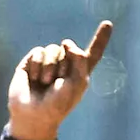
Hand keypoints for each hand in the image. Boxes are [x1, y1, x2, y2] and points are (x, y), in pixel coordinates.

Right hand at [7, 22, 112, 139]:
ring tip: (45, 83)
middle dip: (64, 66)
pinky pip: (38, 52)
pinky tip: (34, 79)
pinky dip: (37, 65)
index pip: (92, 54)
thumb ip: (80, 59)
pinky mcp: (31, 63)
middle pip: (69, 49)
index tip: (107, 24)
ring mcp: (47, 63)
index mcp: (79, 73)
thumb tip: (66, 42)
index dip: (100, 39)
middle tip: (56, 86)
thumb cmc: (57, 105)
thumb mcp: (77, 84)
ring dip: (50, 67)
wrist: (33, 116)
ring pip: (54, 49)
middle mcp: (64, 66)